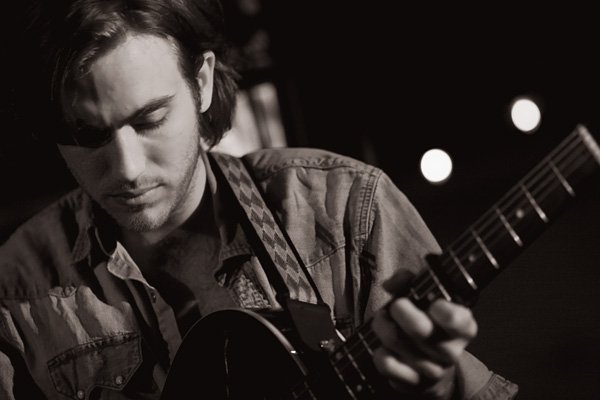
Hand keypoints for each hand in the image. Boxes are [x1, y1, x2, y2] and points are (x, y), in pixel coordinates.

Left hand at [371, 273, 477, 398]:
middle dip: (399, 310)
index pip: (456, 319)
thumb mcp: (427, 296)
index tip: (432, 303)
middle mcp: (451, 350)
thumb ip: (409, 281)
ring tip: (383, 319)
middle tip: (395, 305)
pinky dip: (379, 350)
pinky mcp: (412, 382)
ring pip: (397, 342)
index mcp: (463, 327)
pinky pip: (387, 364)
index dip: (441, 310)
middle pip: (418, 329)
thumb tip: (390, 284)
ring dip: (383, 326)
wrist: (433, 364)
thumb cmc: (429, 322)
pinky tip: (382, 345)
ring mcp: (432, 369)